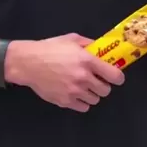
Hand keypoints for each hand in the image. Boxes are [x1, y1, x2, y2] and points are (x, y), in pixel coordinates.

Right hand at [5, 33, 124, 112]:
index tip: (115, 77)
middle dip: (103, 85)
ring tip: (83, 87)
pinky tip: (75, 94)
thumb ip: (88, 44)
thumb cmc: (49, 48)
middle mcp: (83, 78)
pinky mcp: (65, 101)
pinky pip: (83, 107)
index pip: (115, 76)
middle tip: (95, 80)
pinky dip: (82, 102)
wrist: (28, 63)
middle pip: (106, 91)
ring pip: (95, 100)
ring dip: (92, 94)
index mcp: (87, 61)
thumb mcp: (71, 39)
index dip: (118, 78)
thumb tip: (101, 49)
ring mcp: (74, 91)